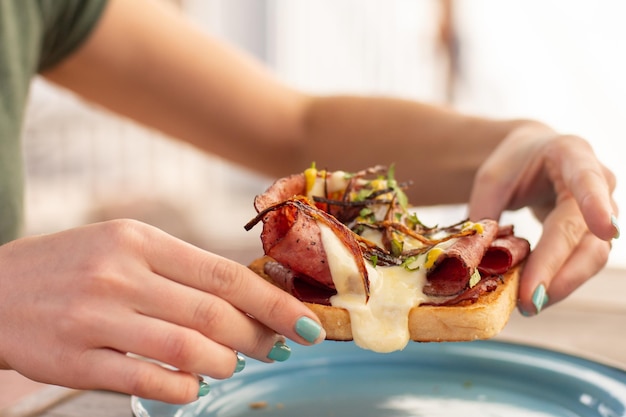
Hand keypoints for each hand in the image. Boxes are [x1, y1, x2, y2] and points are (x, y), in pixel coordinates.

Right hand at [0, 220, 323, 403]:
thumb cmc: (73, 267)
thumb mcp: (126, 247)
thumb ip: (182, 270)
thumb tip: (246, 301)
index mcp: (140, 240)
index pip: (225, 274)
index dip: (274, 303)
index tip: (307, 323)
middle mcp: (120, 275)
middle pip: (214, 315)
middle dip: (258, 337)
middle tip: (275, 348)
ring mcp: (95, 318)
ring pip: (188, 350)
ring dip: (224, 364)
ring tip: (230, 364)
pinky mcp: (75, 359)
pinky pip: (149, 382)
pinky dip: (184, 389)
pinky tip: (192, 385)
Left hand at [468, 123, 617, 314]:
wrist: (534, 156)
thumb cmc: (514, 164)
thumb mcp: (492, 177)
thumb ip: (485, 212)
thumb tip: (472, 259)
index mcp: (571, 154)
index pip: (587, 178)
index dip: (597, 203)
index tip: (605, 229)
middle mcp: (598, 181)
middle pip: (585, 231)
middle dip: (559, 269)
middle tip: (531, 299)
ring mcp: (603, 210)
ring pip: (592, 255)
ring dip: (561, 283)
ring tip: (529, 304)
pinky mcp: (595, 234)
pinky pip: (582, 262)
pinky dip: (558, 281)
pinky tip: (535, 295)